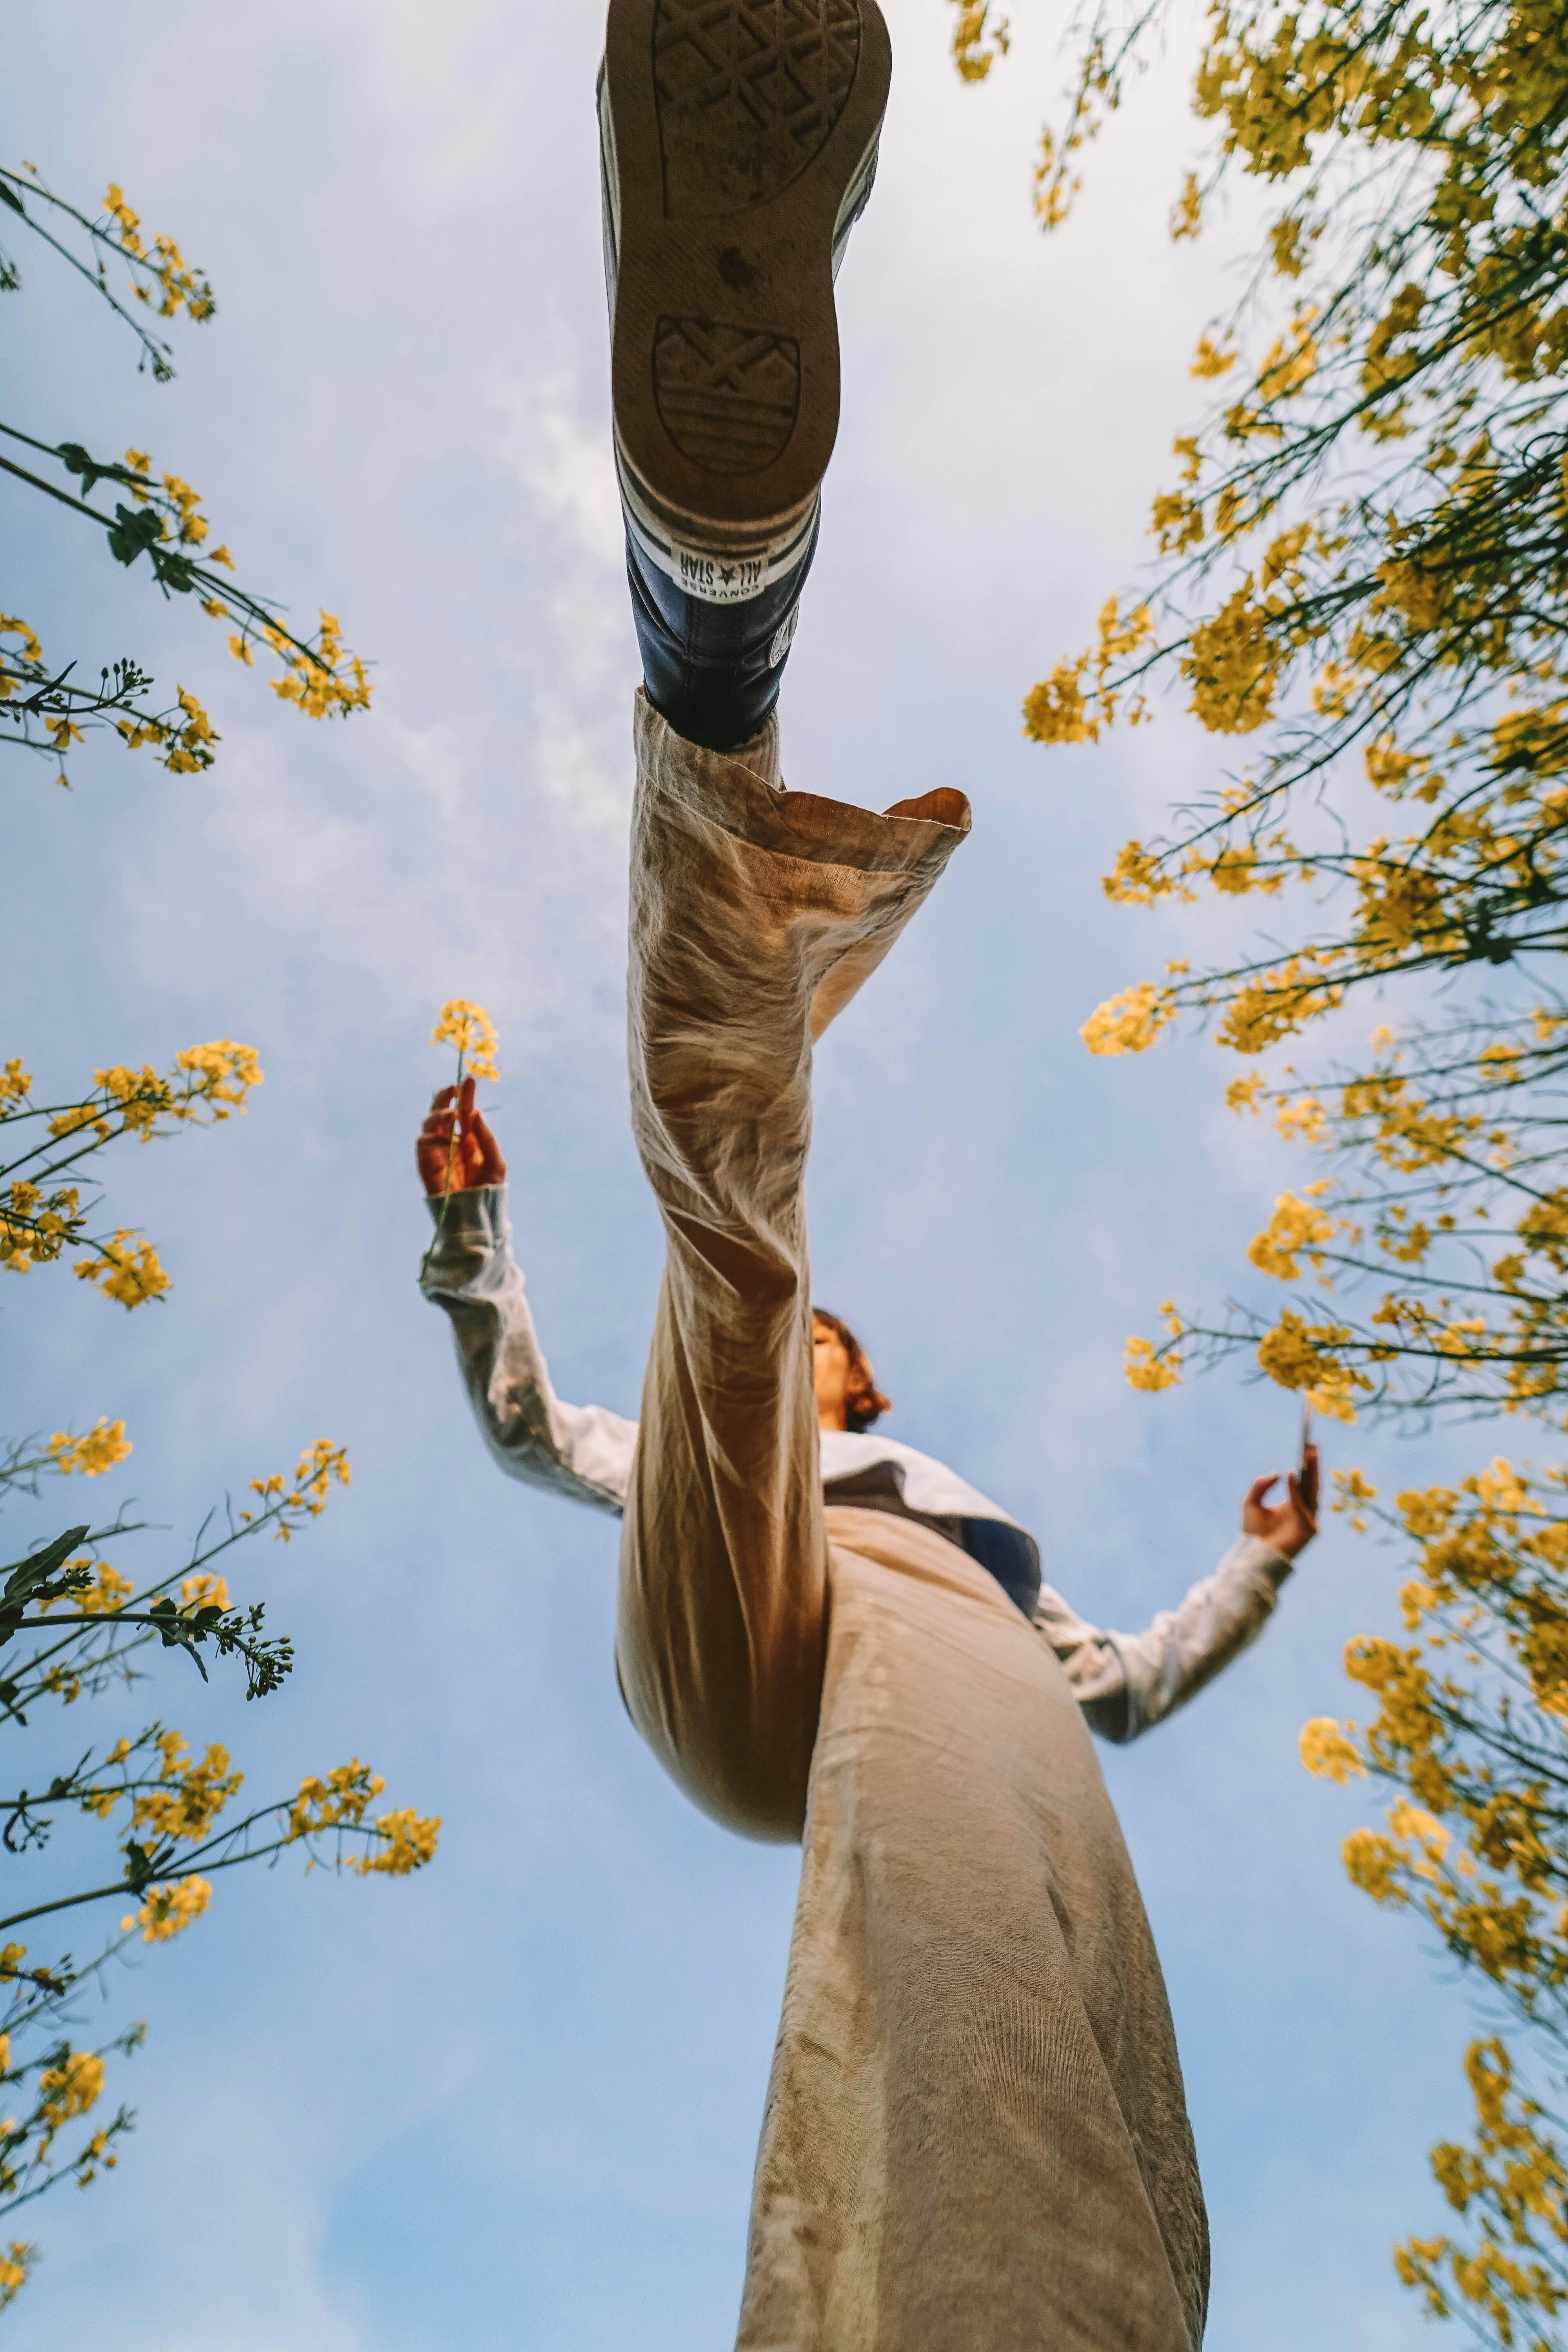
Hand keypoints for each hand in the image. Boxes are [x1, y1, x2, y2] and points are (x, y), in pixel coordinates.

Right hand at [417, 1076, 505, 1197]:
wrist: (478, 1215)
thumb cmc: (489, 1190)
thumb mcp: (496, 1162)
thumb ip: (486, 1138)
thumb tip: (475, 1113)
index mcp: (468, 1139)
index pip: (464, 1111)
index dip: (465, 1096)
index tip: (470, 1080)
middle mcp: (450, 1141)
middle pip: (441, 1113)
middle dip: (445, 1098)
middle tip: (454, 1089)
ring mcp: (437, 1152)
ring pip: (428, 1124)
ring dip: (438, 1115)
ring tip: (453, 1115)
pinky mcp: (426, 1165)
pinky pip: (422, 1144)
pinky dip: (431, 1136)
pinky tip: (445, 1137)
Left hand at [1242, 1455, 1317, 1559]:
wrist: (1253, 1554)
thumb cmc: (1252, 1532)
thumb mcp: (1251, 1502)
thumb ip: (1261, 1484)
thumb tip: (1278, 1472)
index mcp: (1293, 1504)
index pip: (1303, 1480)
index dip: (1307, 1464)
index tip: (1308, 1445)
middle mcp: (1304, 1510)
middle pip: (1312, 1483)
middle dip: (1313, 1464)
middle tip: (1313, 1445)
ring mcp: (1309, 1519)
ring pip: (1312, 1491)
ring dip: (1311, 1472)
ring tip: (1308, 1453)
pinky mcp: (1310, 1529)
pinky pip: (1302, 1504)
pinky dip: (1296, 1489)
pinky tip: (1290, 1474)